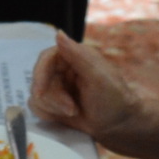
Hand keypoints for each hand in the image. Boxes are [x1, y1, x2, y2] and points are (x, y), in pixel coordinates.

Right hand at [28, 30, 145, 147]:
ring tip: (74, 112)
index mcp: (74, 56)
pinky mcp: (55, 103)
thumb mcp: (99, 77)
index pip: (46, 58)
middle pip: (39, 80)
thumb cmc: (115, 99)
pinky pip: (38, 107)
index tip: (40, 91)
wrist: (120, 125)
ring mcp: (58, 87)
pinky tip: (68, 117)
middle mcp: (64, 69)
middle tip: (71, 109)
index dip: (40, 74)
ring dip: (54, 107)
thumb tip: (58, 33)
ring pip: (37, 95)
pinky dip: (50, 114)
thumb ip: (78, 55)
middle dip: (53, 98)